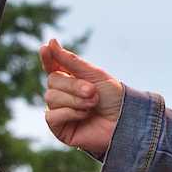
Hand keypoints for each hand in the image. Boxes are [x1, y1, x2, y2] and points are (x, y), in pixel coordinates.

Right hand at [40, 38, 124, 156]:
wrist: (125, 121)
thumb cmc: (113, 98)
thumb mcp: (94, 74)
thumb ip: (70, 61)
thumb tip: (50, 42)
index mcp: (71, 79)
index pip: (52, 66)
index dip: (47, 58)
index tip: (46, 48)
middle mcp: (63, 94)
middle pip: (52, 80)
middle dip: (74, 85)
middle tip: (93, 91)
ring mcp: (59, 111)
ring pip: (51, 97)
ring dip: (76, 100)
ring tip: (93, 104)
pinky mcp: (59, 128)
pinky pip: (51, 117)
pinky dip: (70, 113)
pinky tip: (84, 116)